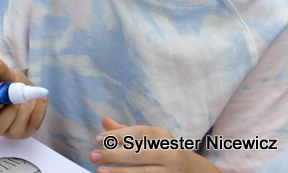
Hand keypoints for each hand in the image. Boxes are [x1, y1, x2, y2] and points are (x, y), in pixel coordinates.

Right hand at [0, 56, 47, 138]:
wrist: (21, 88)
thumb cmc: (6, 84)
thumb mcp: (3, 76)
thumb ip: (0, 71)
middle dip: (8, 114)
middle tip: (16, 101)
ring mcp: (8, 131)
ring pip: (14, 132)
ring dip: (23, 114)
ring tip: (28, 98)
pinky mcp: (24, 132)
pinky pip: (31, 128)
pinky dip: (38, 113)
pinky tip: (41, 99)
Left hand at [89, 117, 220, 171]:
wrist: (194, 171)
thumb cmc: (163, 150)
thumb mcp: (147, 138)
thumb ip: (125, 131)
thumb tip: (104, 120)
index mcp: (162, 136)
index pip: (138, 133)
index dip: (117, 136)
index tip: (98, 139)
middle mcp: (169, 153)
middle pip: (139, 154)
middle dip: (114, 155)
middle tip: (92, 155)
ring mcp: (171, 171)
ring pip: (144, 172)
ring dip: (121, 172)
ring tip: (100, 171)